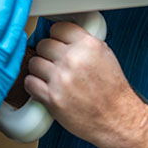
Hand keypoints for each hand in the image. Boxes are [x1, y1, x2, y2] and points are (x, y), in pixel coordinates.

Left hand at [23, 21, 142, 145]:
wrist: (117, 119)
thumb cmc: (112, 91)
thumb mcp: (105, 56)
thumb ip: (83, 42)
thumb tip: (63, 35)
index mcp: (88, 45)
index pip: (58, 28)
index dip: (56, 37)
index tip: (57, 43)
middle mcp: (74, 59)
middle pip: (43, 44)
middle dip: (47, 54)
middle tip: (54, 63)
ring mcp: (61, 78)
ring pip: (34, 62)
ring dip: (39, 70)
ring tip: (50, 76)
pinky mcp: (52, 97)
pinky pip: (29, 82)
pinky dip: (34, 85)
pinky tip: (43, 87)